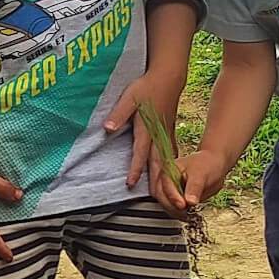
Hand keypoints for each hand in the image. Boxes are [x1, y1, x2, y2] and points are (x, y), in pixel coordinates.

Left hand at [104, 70, 185, 188]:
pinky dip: (171, 167)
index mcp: (146, 128)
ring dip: (165, 177)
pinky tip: (171, 176)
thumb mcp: (129, 97)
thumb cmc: (146, 87)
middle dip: (157, 181)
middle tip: (156, 199)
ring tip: (165, 194)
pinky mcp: (169, 133)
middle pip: (158, 162)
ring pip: (166, 160)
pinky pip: (170, 154)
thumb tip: (108, 128)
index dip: (136, 168)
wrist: (168, 78)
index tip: (131, 183)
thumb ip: (119, 114)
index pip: (140, 152)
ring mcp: (165, 134)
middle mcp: (158, 134)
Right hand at [152, 149, 230, 212]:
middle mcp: (165, 178)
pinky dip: (178, 212)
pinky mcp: (173, 196)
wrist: (214, 165)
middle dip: (173, 207)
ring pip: (164, 203)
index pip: (165, 186)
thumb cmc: (207, 165)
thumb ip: (195, 188)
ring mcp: (168, 187)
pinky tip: (187, 214)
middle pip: (161, 196)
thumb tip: (190, 202)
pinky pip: (171, 206)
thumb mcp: (201, 175)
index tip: (182, 205)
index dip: (173, 197)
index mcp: (169, 169)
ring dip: (175, 211)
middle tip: (186, 212)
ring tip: (188, 214)